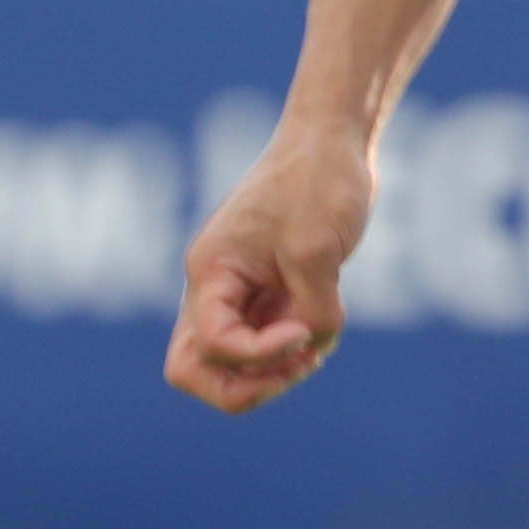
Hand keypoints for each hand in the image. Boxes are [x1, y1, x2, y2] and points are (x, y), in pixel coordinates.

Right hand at [163, 118, 372, 413]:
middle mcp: (215, 287)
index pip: (211, 346)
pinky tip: (322, 333)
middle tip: (294, 366)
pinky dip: (291, 353)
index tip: (304, 328)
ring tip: (315, 350)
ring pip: (230, 365)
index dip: (258, 355)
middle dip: (243, 386)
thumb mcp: (318, 249)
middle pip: (194, 369)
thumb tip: (312, 346)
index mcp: (211, 271)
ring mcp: (239, 292)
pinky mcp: (268, 292)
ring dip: (271, 373)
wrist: (334, 141)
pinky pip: (263, 345)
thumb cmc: (319, 180)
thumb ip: (314, 309)